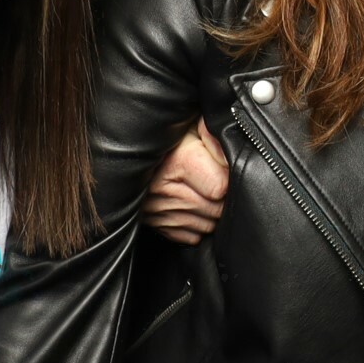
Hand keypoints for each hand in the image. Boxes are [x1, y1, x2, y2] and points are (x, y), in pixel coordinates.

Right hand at [141, 120, 227, 243]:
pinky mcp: (155, 225)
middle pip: (215, 209)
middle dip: (221, 198)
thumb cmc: (166, 138)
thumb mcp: (191, 127)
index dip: (228, 178)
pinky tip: (191, 206)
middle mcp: (165, 189)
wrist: (131, 151)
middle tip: (213, 180)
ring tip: (201, 192)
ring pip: (205, 225)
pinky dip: (195, 224)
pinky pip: (191, 236)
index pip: (221, 187)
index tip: (222, 170)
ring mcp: (157, 210)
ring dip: (209, 212)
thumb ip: (214, 136)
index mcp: (178, 162)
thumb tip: (232, 144)